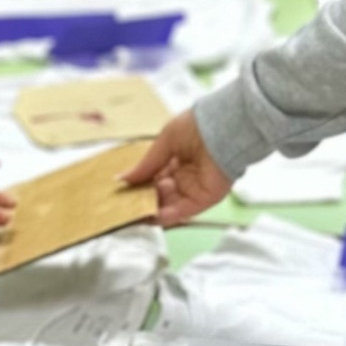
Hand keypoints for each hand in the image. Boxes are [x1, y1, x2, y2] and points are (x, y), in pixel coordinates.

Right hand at [122, 108, 231, 226]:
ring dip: (151, 210)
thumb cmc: (196, 126)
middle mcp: (185, 176)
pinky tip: (149, 218)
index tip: (123, 192)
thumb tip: (122, 179)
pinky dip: (166, 216)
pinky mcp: (204, 199)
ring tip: (131, 215)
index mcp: (177, 160)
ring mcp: (195, 189)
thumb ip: (145, 165)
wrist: (223, 128)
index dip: (139, 186)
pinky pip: (182, 211)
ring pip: (169, 205)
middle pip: (160, 194)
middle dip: (143, 200)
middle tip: (124, 207)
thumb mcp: (163, 142)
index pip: (154, 178)